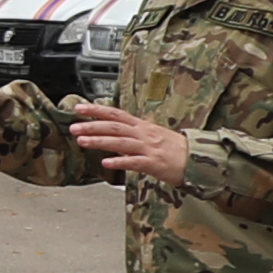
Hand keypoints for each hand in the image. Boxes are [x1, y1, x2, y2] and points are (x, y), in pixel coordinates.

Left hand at [63, 105, 191, 186]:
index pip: (115, 114)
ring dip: (99, 141)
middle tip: (73, 127)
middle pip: (114, 127)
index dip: (96, 110)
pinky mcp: (154, 163)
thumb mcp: (153, 137)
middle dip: (92, 126)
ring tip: (82, 141)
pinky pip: (134, 162)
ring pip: (120, 142)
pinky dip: (119, 162)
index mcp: (143, 126)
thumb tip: (114, 136)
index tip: (78, 108)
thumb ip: (133, 135)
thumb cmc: (176, 150)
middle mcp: (144, 134)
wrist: (199, 160)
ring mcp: (149, 148)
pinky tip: (106, 163)